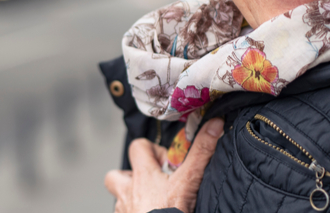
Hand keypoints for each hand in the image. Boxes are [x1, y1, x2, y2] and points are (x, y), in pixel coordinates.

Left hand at [104, 118, 224, 212]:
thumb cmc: (171, 212)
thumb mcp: (189, 180)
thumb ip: (201, 152)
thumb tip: (215, 124)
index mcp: (143, 175)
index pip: (137, 147)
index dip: (150, 150)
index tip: (166, 161)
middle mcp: (127, 191)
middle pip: (114, 175)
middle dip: (129, 176)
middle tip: (149, 183)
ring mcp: (124, 210)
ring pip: (119, 198)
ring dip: (130, 197)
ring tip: (150, 202)